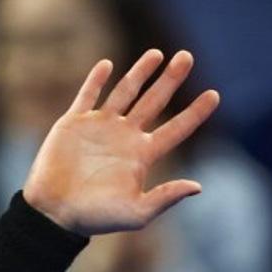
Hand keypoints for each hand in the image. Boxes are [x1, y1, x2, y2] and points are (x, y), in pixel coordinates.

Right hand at [23, 49, 219, 235]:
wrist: (56, 213)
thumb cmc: (97, 217)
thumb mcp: (137, 213)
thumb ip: (166, 197)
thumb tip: (198, 187)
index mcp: (141, 157)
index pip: (175, 130)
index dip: (195, 113)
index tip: (215, 95)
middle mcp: (125, 137)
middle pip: (154, 102)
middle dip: (171, 80)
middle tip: (187, 57)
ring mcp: (100, 127)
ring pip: (125, 91)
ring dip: (141, 72)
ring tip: (157, 54)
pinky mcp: (75, 123)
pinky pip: (88, 95)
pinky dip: (97, 79)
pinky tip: (108, 64)